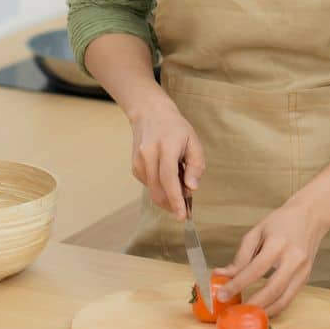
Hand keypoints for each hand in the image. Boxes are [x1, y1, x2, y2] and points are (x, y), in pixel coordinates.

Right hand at [128, 93, 204, 221]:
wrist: (149, 113)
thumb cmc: (175, 128)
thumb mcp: (193, 141)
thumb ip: (195, 165)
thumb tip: (191, 188)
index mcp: (166, 146)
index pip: (169, 179)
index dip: (176, 200)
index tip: (182, 215)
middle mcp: (148, 155)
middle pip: (159, 190)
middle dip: (172, 205)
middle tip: (186, 208)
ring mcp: (138, 162)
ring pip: (153, 191)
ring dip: (167, 196)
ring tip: (179, 183)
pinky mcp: (134, 167)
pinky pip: (150, 185)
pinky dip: (160, 188)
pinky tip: (167, 177)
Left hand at [215, 195, 329, 317]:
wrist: (311, 216)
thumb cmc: (282, 222)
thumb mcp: (257, 231)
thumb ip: (241, 256)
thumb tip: (223, 275)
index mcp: (279, 243)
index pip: (256, 269)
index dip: (237, 285)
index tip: (222, 295)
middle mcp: (294, 259)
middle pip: (272, 290)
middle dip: (252, 304)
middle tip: (234, 311)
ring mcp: (303, 271)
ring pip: (283, 300)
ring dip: (263, 311)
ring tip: (245, 315)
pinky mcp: (306, 279)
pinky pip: (288, 299)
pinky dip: (274, 308)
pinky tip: (261, 309)